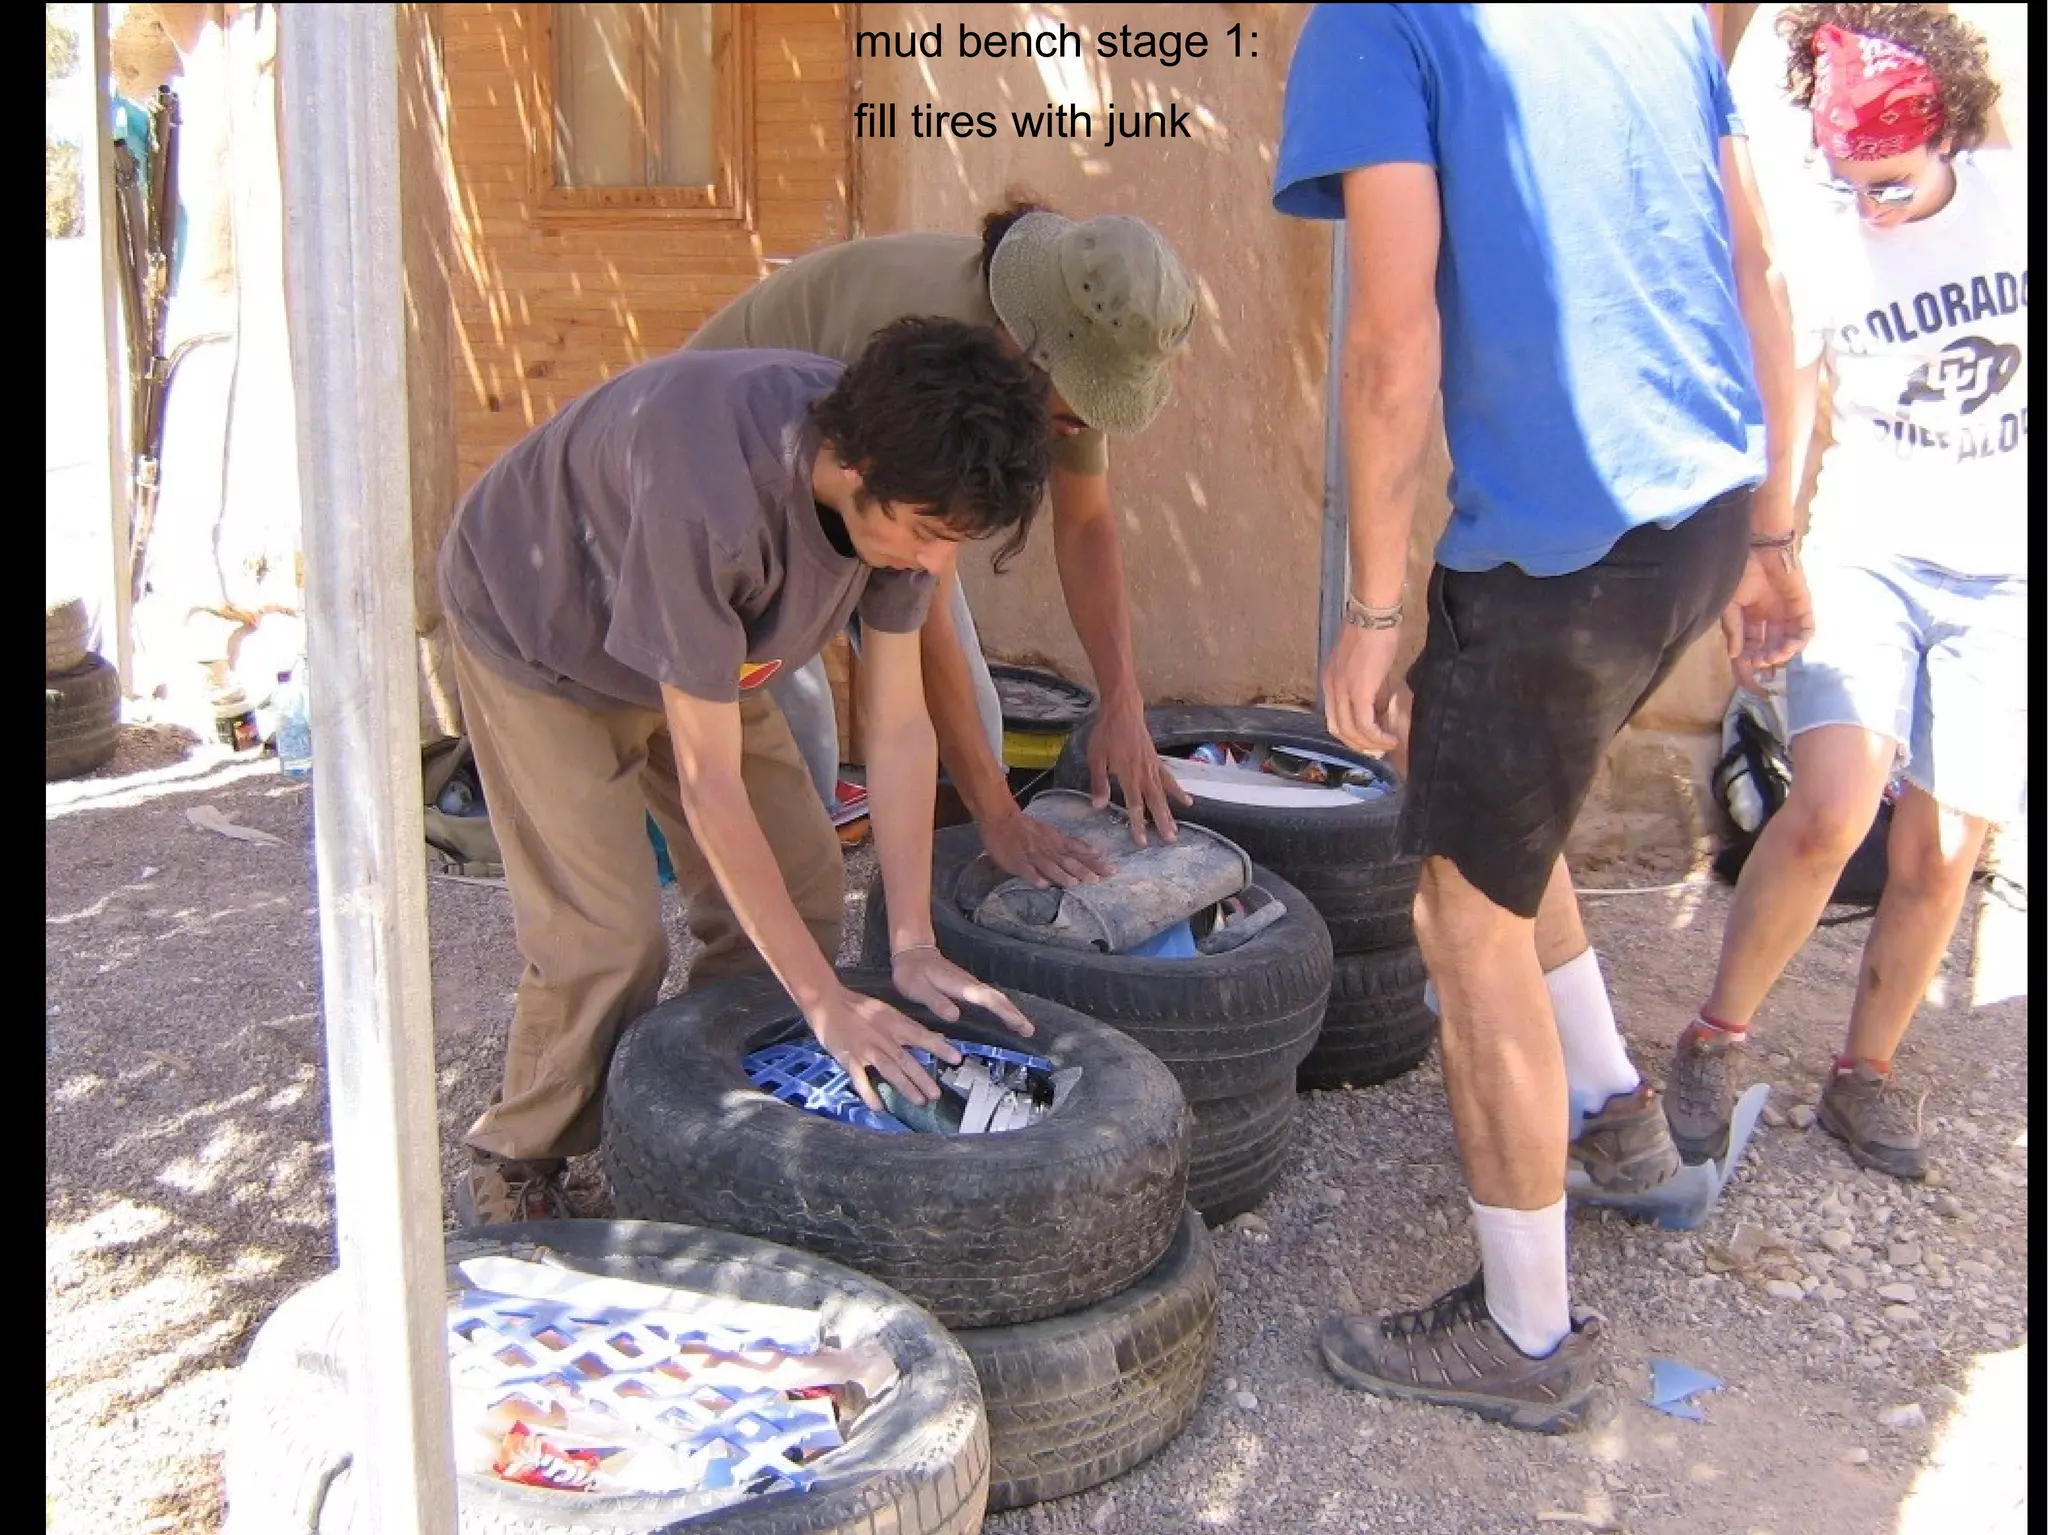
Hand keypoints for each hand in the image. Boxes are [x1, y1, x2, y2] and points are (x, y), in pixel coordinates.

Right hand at [806, 984, 961, 1113]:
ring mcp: (866, 1049)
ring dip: (905, 1087)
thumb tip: (936, 1038)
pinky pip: (860, 1079)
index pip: (921, 1036)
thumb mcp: (888, 1013)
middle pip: (906, 1059)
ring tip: (919, 1101)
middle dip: (922, 1078)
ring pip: (888, 1070)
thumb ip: (908, 1028)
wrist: (828, 1002)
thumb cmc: (860, 1008)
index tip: (957, 1059)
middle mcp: (883, 1037)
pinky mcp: (849, 1058)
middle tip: (936, 1094)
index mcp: (894, 1024)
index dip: (940, 1047)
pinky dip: (869, 1093)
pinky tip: (878, 1107)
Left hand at [891, 945, 1035, 1036]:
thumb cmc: (912, 972)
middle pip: (998, 999)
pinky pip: (990, 998)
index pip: (989, 1001)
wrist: (912, 952)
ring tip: (1024, 1027)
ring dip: (1011, 1011)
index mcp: (962, 987)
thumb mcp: (918, 989)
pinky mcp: (968, 986)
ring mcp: (971, 984)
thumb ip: (936, 1002)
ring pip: (996, 998)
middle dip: (1015, 1014)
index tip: (1021, 1025)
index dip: (1006, 1014)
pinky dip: (1001, 1007)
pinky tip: (1004, 1016)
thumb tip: (955, 1016)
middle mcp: (971, 984)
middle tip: (1029, 1031)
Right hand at [980, 804, 1112, 887]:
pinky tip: (1043, 885)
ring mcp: (1034, 857)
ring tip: (1073, 883)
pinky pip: (1028, 872)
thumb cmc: (1029, 828)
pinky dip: (1035, 878)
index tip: (1111, 870)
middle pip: (1069, 862)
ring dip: (1061, 875)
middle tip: (1097, 880)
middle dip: (1083, 871)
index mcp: (1058, 843)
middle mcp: (1049, 850)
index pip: (1081, 854)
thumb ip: (1071, 844)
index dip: (1096, 863)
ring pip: (1050, 867)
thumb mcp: (1054, 833)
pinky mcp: (1019, 863)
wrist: (1003, 820)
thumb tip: (1094, 852)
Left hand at [1088, 695, 1190, 847]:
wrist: (1123, 711)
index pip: (1134, 804)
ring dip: (1171, 812)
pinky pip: (1169, 779)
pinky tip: (1187, 801)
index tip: (1142, 841)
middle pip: (1155, 802)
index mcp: (1128, 775)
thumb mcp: (1096, 758)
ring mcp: (1153, 767)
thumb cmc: (1106, 734)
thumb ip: (1099, 783)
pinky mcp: (1157, 760)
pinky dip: (1178, 791)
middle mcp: (1144, 773)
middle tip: (1170, 841)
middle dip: (1162, 822)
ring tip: (1177, 829)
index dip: (1138, 824)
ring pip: (1164, 793)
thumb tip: (1098, 807)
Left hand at [1322, 622, 1405, 757]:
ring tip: (1388, 745)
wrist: (1375, 616)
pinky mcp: (1359, 691)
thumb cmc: (1375, 634)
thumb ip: (1370, 688)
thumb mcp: (1366, 667)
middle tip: (1379, 750)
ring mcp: (1342, 691)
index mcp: (1329, 682)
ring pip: (1351, 732)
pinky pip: (1365, 725)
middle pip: (1339, 730)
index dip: (1350, 735)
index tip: (1369, 741)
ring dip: (1370, 744)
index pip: (1334, 718)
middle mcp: (1330, 689)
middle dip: (1359, 745)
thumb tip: (1381, 709)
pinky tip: (1390, 738)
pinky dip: (1377, 736)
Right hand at [1720, 546, 1813, 692]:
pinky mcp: (1802, 608)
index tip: (1747, 680)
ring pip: (1787, 643)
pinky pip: (1805, 632)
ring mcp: (1786, 614)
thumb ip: (1733, 630)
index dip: (1747, 666)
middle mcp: (1768, 619)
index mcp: (1749, 619)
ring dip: (1780, 654)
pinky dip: (1798, 643)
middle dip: (1764, 660)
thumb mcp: (1729, 606)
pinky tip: (1787, 647)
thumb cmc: (1741, 572)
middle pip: (1768, 648)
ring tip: (1772, 656)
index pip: (1748, 648)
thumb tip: (1734, 655)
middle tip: (1759, 663)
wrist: (1762, 548)